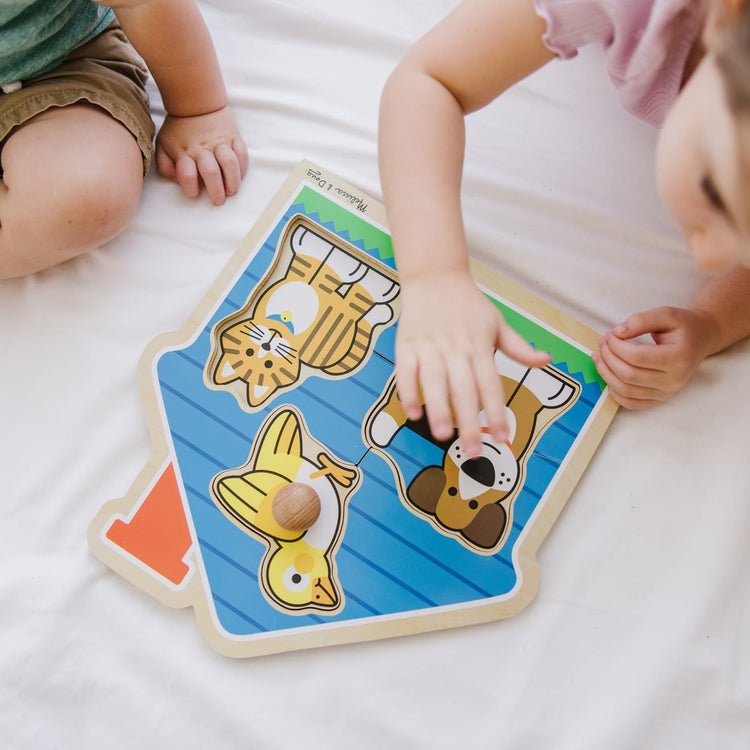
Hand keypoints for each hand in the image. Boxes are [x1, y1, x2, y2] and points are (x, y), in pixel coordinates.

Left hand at [155, 106, 248, 204]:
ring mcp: (220, 142)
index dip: (191, 188)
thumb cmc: (179, 127)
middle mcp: (202, 148)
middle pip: (211, 173)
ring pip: (230, 164)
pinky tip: (239, 174)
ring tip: (231, 190)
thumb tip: (176, 180)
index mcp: (184, 152)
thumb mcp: (163, 144)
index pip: (187, 175)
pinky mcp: (233, 136)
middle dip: (216, 191)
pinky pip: (242, 153)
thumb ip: (165, 165)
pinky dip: (242, 166)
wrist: (196, 99)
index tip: (194, 193)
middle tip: (218, 200)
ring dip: (232, 181)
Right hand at [395, 270, 549, 457]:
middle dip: (469, 422)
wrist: (435, 276)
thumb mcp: (498, 322)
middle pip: (464, 389)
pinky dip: (408, 391)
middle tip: (473, 451)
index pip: (492, 384)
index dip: (499, 411)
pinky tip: (413, 412)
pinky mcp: (407, 344)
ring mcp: (430, 346)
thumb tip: (546, 360)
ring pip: (435, 382)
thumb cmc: (468, 304)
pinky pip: (406, 371)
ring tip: (443, 435)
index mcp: (480, 346)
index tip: (504, 437)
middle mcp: (456, 348)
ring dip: (439, 409)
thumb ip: (519, 347)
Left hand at [593, 306, 717, 408]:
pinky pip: (630, 402)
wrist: (699, 340)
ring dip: (606, 373)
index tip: (610, 335)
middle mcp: (674, 379)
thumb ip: (642, 320)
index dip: (617, 346)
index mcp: (678, 357)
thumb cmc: (683, 327)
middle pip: (629, 374)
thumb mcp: (667, 314)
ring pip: (626, 389)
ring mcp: (666, 392)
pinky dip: (614, 391)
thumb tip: (618, 332)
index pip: (637, 357)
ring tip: (600, 356)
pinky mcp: (659, 399)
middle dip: (609, 358)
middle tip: (602, 343)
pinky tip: (609, 374)